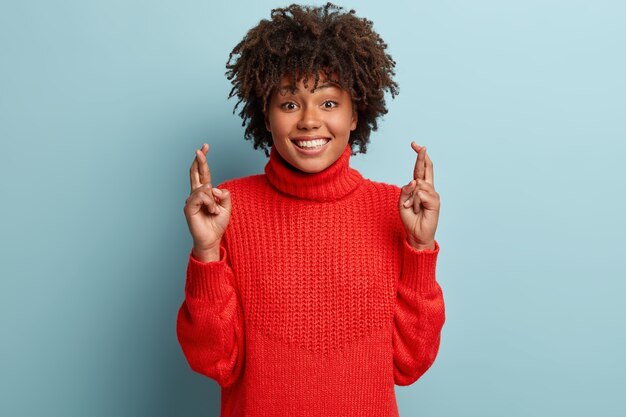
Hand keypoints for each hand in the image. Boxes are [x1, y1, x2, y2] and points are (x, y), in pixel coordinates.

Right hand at [183, 143, 231, 260]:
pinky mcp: (188, 207)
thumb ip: (224, 194)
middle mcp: (196, 194)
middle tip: (201, 148)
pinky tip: (211, 210)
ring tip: (214, 211)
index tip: (205, 147)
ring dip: (213, 200)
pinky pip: (201, 197)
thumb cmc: (217, 224)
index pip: (203, 173)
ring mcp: (191, 200)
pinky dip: (209, 203)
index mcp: (205, 192)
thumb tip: (214, 187)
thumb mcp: (227, 207)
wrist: (212, 239)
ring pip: (204, 188)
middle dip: (200, 160)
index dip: (203, 160)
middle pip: (196, 172)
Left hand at [398, 142, 439, 250]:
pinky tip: (416, 210)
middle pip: (426, 168)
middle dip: (421, 156)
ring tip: (412, 208)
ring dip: (410, 198)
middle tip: (419, 145)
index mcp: (420, 187)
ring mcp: (433, 194)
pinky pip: (419, 194)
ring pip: (418, 184)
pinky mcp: (435, 201)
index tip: (415, 144)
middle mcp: (428, 188)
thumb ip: (405, 190)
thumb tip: (414, 181)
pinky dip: (414, 203)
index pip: (420, 169)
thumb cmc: (410, 218)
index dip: (419, 156)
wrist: (416, 234)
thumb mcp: (401, 202)